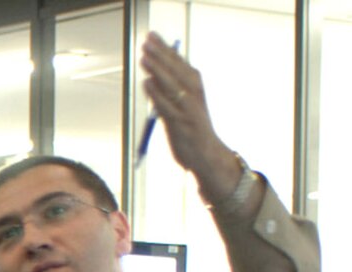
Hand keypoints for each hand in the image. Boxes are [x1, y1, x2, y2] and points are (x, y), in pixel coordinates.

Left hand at [139, 33, 240, 202]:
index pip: (178, 62)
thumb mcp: (183, 105)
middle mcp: (194, 94)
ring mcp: (188, 108)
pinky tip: (147, 83)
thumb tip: (152, 74)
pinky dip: (157, 94)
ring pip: (171, 84)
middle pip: (175, 69)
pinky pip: (167, 106)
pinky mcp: (181, 124)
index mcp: (195, 86)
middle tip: (147, 40)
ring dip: (157, 69)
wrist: (206, 155)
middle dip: (160, 53)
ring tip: (144, 57)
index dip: (164, 49)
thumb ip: (170, 90)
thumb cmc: (192, 128)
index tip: (152, 36)